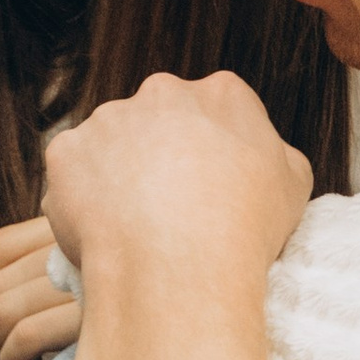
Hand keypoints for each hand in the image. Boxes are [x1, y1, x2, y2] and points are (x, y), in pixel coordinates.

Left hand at [0, 216, 80, 359]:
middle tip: (9, 358)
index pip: (1, 247)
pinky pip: (27, 334)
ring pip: (4, 311)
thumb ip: (51, 267)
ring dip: (0, 351)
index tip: (1, 325)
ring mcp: (88, 277)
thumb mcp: (85, 281)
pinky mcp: (92, 316)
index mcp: (76, 228)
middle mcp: (82, 243)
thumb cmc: (115, 331)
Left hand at [43, 73, 312, 296]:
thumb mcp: (293, 186)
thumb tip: (260, 154)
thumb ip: (274, 154)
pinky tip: (104, 231)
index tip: (207, 188)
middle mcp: (161, 92)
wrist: (179, 267)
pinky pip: (71, 174)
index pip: (215, 111)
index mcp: (222, 93)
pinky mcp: (65, 150)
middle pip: (158, 121)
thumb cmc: (244, 231)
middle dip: (159, 156)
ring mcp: (108, 118)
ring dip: (117, 174)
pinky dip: (81, 198)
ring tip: (134, 227)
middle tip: (167, 208)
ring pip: (110, 145)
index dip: (211, 152)